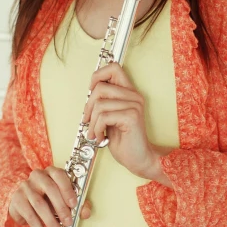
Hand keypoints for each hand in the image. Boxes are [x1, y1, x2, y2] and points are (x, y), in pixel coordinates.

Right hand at [8, 166, 91, 226]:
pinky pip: (30, 216)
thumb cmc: (47, 198)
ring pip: (39, 204)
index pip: (59, 175)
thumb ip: (77, 204)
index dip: (67, 189)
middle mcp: (38, 176)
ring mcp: (26, 187)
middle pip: (50, 189)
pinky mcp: (18, 200)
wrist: (24, 201)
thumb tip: (85, 213)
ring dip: (51, 222)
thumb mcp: (62, 198)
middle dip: (61, 207)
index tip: (74, 204)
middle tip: (68, 222)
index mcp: (51, 172)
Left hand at [81, 62, 170, 183]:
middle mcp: (134, 96)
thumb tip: (88, 91)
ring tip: (95, 132)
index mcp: (129, 92)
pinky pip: (104, 116)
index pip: (114, 67)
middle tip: (87, 120)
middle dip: (88, 106)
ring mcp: (134, 105)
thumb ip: (104, 101)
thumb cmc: (123, 140)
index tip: (91, 92)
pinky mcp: (132, 116)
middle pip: (100, 87)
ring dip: (92, 122)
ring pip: (100, 104)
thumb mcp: (110, 116)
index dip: (98, 76)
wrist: (139, 159)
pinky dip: (97, 128)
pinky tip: (101, 136)